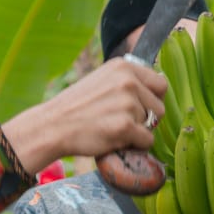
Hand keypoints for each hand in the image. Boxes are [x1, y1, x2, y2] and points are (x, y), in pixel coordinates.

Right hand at [1, 58, 167, 175]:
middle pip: (159, 107)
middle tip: (123, 123)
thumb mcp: (101, 80)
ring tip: (112, 129)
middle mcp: (128, 81)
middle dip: (147, 119)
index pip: (160, 84)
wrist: (52, 126)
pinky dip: (134, 146)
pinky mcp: (126, 127)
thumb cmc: (76, 107)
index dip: (153, 100)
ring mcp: (128, 104)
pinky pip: (147, 141)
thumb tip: (158, 88)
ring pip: (153, 125)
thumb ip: (126, 81)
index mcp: (123, 66)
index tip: (138, 108)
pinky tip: (114, 141)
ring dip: (138, 132)